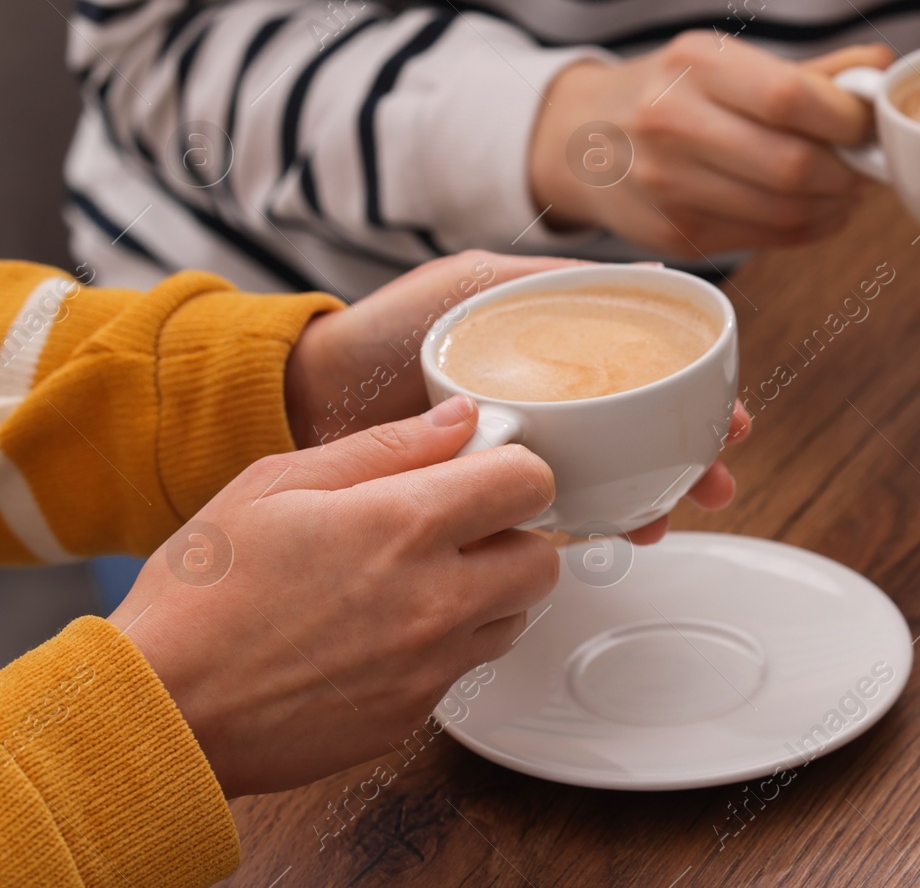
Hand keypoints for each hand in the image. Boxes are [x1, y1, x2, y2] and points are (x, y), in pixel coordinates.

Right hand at [109, 398, 556, 796]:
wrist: (161, 710)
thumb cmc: (201, 593)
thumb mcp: (278, 484)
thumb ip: (386, 447)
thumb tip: (459, 420)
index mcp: (404, 525)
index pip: (528, 482)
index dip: (510, 468)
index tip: (482, 471)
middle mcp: (435, 599)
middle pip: (542, 558)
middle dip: (511, 535)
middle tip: (457, 529)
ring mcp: (430, 664)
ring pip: (514, 617)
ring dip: (487, 594)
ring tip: (415, 582)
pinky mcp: (415, 714)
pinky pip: (465, 667)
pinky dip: (444, 645)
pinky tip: (383, 633)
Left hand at [281, 250, 750, 544]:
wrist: (311, 397)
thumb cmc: (387, 328)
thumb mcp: (476, 281)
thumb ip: (550, 280)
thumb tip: (649, 276)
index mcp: (554, 349)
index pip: (644, 373)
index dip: (694, 395)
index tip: (728, 416)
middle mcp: (550, 399)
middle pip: (641, 430)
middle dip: (689, 457)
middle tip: (719, 480)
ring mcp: (527, 446)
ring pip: (611, 474)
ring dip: (653, 494)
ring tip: (671, 515)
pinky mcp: (494, 492)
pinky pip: (560, 510)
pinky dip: (596, 521)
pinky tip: (616, 530)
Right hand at [527, 32, 891, 254]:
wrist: (580, 139)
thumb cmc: (671, 94)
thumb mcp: (725, 65)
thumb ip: (809, 72)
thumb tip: (882, 69)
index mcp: (694, 64)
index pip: (790, 97)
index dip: (847, 119)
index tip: (868, 126)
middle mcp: (670, 121)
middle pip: (792, 164)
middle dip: (847, 173)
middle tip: (864, 168)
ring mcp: (666, 184)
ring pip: (783, 211)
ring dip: (834, 207)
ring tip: (845, 191)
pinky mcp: (672, 233)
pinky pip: (763, 240)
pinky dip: (808, 229)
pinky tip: (817, 212)